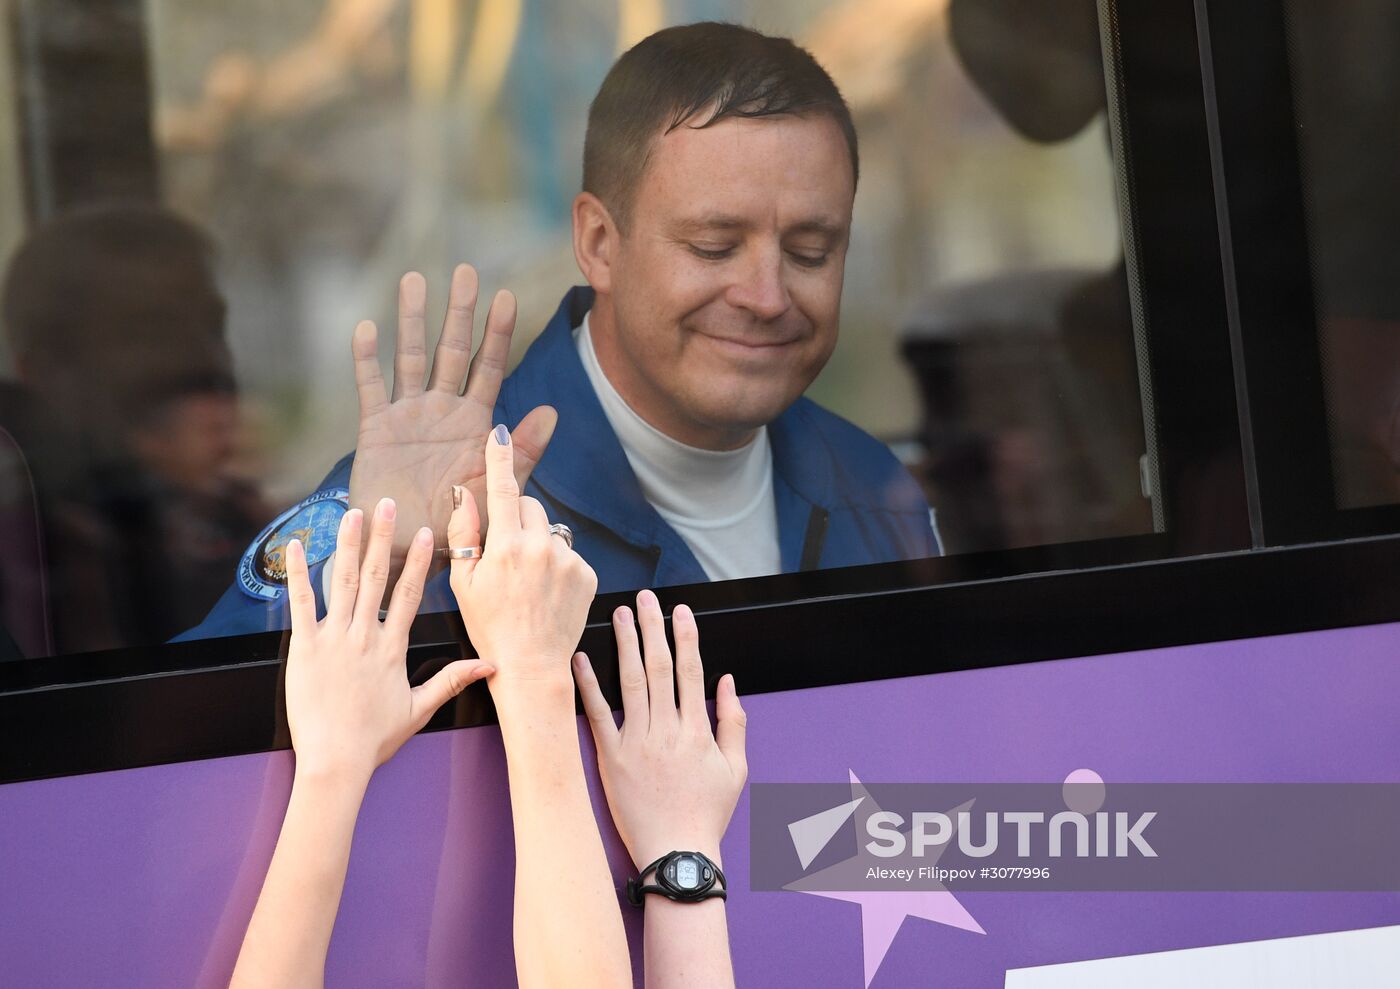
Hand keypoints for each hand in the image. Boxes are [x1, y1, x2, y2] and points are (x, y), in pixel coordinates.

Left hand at [284, 497, 492, 782]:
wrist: (335, 762)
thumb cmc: (375, 739)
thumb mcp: (419, 709)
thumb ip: (452, 681)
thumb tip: (491, 666)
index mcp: (392, 648)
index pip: (408, 595)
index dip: (417, 561)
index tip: (425, 533)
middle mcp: (364, 636)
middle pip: (377, 577)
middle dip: (384, 537)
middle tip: (388, 503)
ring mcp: (333, 639)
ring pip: (343, 582)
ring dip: (350, 544)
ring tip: (354, 512)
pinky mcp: (303, 648)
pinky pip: (301, 604)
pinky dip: (299, 573)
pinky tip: (300, 545)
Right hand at [349, 264, 557, 567]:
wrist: (413, 549)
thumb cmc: (459, 524)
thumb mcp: (494, 487)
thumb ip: (521, 451)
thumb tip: (551, 411)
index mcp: (475, 422)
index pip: (489, 368)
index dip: (498, 333)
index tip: (508, 296)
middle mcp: (442, 410)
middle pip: (451, 351)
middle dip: (459, 312)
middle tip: (466, 270)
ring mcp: (408, 415)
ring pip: (411, 357)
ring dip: (412, 320)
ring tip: (413, 279)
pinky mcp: (376, 429)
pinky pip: (371, 388)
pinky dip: (367, 359)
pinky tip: (367, 328)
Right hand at [448, 426, 597, 694]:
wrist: (531, 667)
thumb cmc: (490, 628)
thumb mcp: (463, 584)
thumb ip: (463, 534)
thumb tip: (464, 496)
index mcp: (505, 547)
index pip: (502, 490)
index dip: (498, 458)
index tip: (498, 432)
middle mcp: (540, 547)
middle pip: (530, 506)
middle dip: (517, 519)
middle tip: (506, 553)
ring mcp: (569, 560)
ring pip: (550, 530)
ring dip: (539, 543)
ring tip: (529, 581)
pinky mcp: (589, 574)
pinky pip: (569, 553)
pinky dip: (559, 565)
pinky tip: (548, 592)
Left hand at [573, 590, 747, 868]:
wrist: (676, 854)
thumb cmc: (707, 814)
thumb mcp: (736, 769)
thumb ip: (734, 722)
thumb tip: (728, 681)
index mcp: (697, 729)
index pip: (691, 671)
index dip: (686, 637)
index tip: (681, 611)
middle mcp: (667, 729)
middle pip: (660, 667)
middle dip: (653, 628)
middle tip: (647, 598)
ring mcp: (637, 743)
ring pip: (631, 682)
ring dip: (625, 645)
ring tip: (620, 614)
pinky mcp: (611, 759)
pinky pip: (598, 716)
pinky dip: (588, 686)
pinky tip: (580, 660)